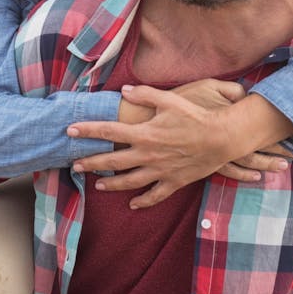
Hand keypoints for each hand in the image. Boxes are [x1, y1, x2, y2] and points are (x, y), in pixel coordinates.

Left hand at [68, 84, 292, 207]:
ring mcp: (160, 170)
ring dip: (111, 183)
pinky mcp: (174, 181)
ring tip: (97, 184)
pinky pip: (155, 195)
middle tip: (75, 164)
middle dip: (91, 162)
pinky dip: (143, 201)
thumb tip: (124, 90)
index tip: (70, 130)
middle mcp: (147, 154)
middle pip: (112, 160)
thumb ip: (145, 94)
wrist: (222, 138)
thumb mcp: (169, 100)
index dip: (88, 130)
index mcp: (144, 133)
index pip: (108, 130)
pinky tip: (133, 204)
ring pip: (129, 181)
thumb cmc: (196, 116)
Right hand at [171, 80, 291, 183]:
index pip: (261, 128)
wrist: (153, 123)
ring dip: (265, 165)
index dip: (279, 132)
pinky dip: (243, 175)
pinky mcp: (205, 163)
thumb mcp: (207, 86)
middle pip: (258, 148)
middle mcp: (226, 142)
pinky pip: (228, 172)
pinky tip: (254, 178)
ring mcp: (215, 155)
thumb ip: (231, 90)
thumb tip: (248, 94)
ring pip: (246, 163)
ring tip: (281, 167)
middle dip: (277, 151)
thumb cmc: (180, 102)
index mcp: (230, 122)